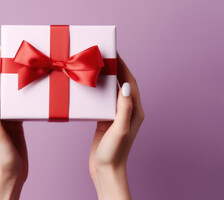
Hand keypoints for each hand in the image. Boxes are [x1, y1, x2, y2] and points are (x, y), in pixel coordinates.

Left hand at [0, 48, 27, 199]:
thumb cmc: (2, 157)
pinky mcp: (14, 119)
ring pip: (8, 88)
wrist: (10, 174)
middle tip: (17, 52)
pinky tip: (33, 84)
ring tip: (26, 63)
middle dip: (4, 65)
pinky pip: (17, 99)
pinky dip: (23, 88)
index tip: (2, 49)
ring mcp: (3, 114)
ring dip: (14, 75)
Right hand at [89, 54, 144, 199]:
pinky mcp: (105, 120)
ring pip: (111, 91)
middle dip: (114, 69)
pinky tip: (88, 86)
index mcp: (135, 111)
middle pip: (122, 84)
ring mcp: (116, 115)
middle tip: (103, 56)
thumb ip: (124, 108)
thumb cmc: (115, 153)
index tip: (115, 53)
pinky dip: (97, 91)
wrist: (106, 171)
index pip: (131, 83)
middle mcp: (127, 111)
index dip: (123, 66)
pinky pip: (102, 101)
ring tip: (94, 66)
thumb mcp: (120, 129)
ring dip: (105, 78)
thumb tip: (126, 86)